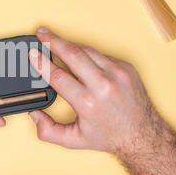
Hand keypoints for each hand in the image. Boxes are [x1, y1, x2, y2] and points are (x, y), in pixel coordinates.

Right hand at [28, 27, 162, 155]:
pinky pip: (100, 54)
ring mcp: (117, 73)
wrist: (142, 134)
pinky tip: (76, 52)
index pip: (58, 76)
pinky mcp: (126, 67)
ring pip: (86, 50)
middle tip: (41, 33)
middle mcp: (104, 85)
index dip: (42, 63)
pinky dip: (86, 52)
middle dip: (53, 41)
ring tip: (54, 38)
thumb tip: (35, 114)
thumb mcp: (74, 141)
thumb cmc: (110, 136)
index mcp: (88, 103)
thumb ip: (49, 131)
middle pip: (72, 53)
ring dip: (68, 42)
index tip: (32, 54)